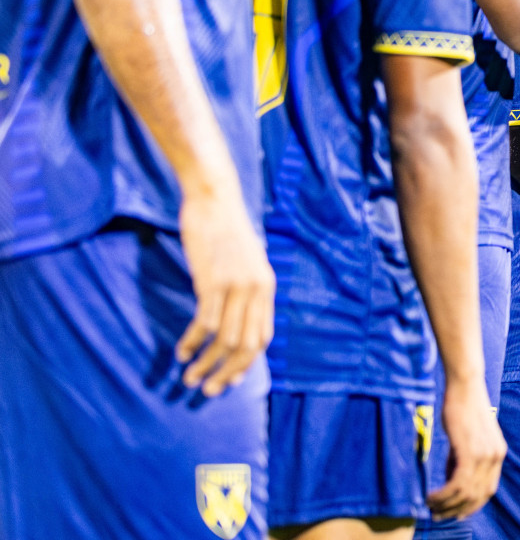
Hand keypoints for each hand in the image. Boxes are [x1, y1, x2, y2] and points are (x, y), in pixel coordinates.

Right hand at [175, 182, 275, 395]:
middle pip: (248, 345)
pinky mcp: (214, 280)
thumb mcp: (246, 261)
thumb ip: (246, 288)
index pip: (263, 337)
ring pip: (226, 339)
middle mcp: (257, 289)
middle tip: (207, 390)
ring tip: (188, 376)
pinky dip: (194, 342)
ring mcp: (237, 285)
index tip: (228, 379)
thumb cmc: (225, 230)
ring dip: (206, 363)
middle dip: (227, 373)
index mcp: (267, 286)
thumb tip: (238, 317)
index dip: (247, 364)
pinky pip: (206, 322)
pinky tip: (182, 352)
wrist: (215, 199)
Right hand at [429, 375, 505, 518]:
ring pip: (466, 493)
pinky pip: (457, 484)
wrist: (465, 385)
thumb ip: (464, 458)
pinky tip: (431, 497)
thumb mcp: (468, 436)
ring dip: (446, 505)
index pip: (488, 490)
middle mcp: (495, 456)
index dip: (471, 506)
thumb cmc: (462, 407)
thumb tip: (453, 479)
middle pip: (478, 496)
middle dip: (456, 510)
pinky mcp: (470, 452)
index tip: (455, 513)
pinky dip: (443, 495)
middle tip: (438, 515)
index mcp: (498, 453)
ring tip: (430, 506)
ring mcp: (485, 455)